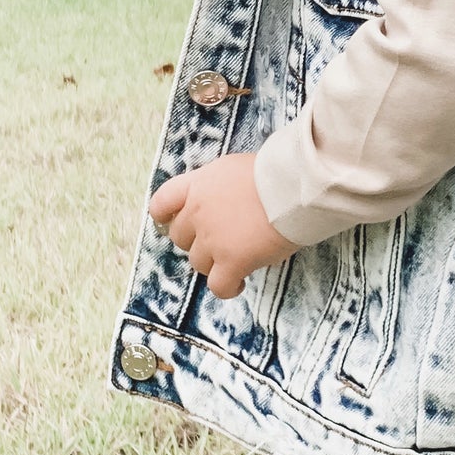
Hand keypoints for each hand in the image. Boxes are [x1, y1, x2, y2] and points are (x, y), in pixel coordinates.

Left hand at [148, 153, 298, 299]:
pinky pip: (218, 286)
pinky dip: (227, 288)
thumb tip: (223, 201)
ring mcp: (213, 239)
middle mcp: (198, 212)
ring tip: (235, 261)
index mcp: (198, 185)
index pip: (162, 202)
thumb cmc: (275, 171)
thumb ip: (219, 186)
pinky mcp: (232, 262)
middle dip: (196, 241)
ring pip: (198, 263)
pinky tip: (239, 283)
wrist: (292, 186)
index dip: (165, 217)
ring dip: (214, 263)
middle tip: (220, 240)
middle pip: (180, 237)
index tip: (174, 222)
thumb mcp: (235, 167)